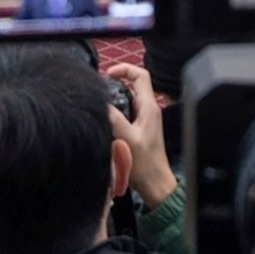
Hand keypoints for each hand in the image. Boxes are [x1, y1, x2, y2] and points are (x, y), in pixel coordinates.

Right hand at [105, 63, 175, 209]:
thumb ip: (114, 119)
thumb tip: (101, 103)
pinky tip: (105, 120)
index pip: (141, 75)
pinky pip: (127, 113)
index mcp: (149, 107)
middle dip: (116, 83)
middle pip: (133, 85)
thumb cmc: (145, 165)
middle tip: (99, 89)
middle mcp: (149, 110)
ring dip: (115, 99)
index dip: (124, 69)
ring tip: (100, 104)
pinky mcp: (140, 130)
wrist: (155, 184)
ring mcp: (145, 120)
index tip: (108, 74)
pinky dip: (116, 111)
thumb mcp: (126, 139)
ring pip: (129, 99)